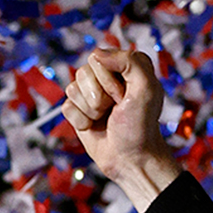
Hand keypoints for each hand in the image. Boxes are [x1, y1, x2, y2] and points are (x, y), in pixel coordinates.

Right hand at [62, 49, 183, 211]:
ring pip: (71, 89)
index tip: (125, 97)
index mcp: (127, 65)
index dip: (109, 80)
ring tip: (106, 118)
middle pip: (82, 73)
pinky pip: (66, 107)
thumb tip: (96, 54)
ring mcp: (91, 92)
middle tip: (116, 108)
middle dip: (99, 95)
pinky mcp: (78, 109)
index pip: (98, 58)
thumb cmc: (141, 125)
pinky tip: (94, 126)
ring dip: (90, 109)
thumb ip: (131, 62)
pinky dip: (80, 120)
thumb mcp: (147, 90)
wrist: (131, 158)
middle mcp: (108, 75)